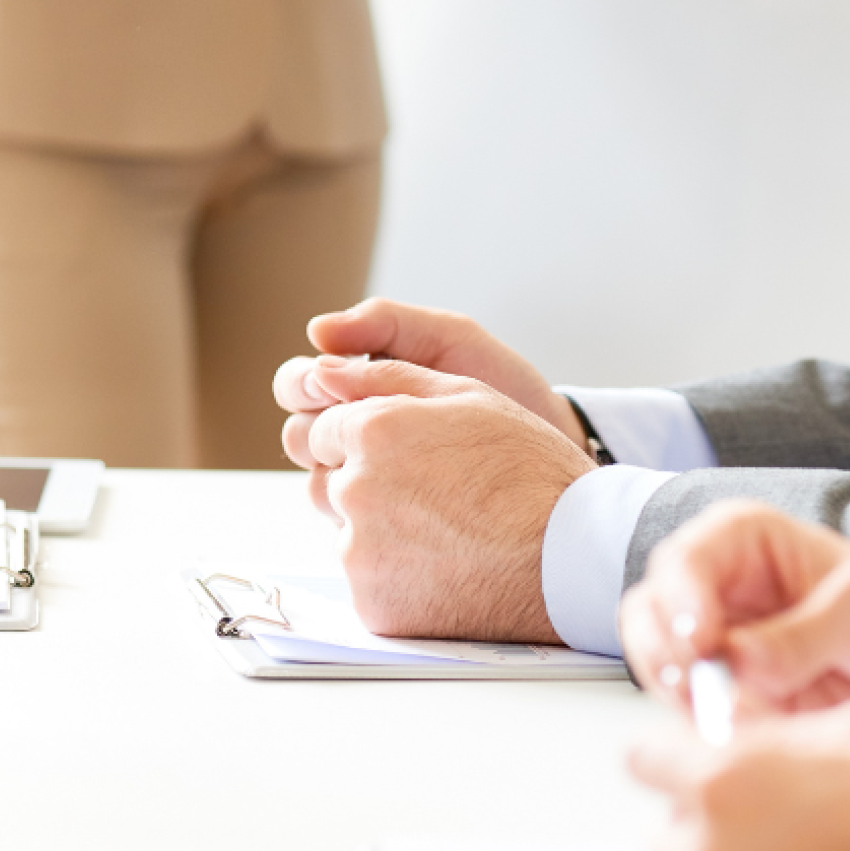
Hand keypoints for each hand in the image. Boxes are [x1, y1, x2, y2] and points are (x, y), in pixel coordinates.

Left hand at [272, 355, 593, 640]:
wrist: (571, 559)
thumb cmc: (529, 471)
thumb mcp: (470, 397)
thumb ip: (386, 378)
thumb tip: (320, 371)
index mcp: (373, 432)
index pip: (325, 432)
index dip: (368, 441)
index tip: (410, 457)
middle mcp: (355, 491)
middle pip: (334, 486)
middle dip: (372, 488)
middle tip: (437, 500)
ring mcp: (360, 554)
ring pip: (350, 539)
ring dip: (383, 537)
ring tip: (448, 538)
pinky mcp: (372, 605)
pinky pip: (369, 586)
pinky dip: (398, 583)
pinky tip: (447, 572)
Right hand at [275, 298, 589, 501]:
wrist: (553, 453)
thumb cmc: (509, 394)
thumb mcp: (452, 343)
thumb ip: (386, 325)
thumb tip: (317, 329)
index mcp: (360, 390)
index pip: (296, 386)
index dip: (301, 384)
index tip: (326, 382)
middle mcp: (355, 440)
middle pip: (296, 435)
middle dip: (313, 427)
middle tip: (352, 423)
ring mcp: (370, 485)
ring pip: (315, 482)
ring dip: (336, 472)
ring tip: (386, 462)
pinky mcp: (387, 525)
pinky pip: (347, 522)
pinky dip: (361, 508)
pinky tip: (398, 494)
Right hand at [621, 501, 849, 713]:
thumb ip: (805, 631)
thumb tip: (738, 659)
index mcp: (746, 542)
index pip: (685, 559)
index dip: (680, 599)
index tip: (701, 644)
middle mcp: (718, 590)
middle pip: (650, 611)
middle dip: (664, 652)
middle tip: (696, 688)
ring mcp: (715, 646)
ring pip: (656, 664)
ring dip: (679, 694)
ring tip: (727, 717)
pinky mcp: (721, 695)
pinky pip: (686, 710)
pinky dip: (702, 725)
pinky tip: (742, 733)